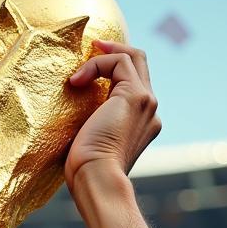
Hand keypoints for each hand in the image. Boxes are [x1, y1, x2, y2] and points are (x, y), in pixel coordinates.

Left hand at [64, 41, 160, 195]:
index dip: (113, 70)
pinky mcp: (135, 95)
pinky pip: (118, 62)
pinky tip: (76, 82)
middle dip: (115, 50)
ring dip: (103, 56)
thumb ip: (94, 124)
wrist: (97, 179)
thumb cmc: (87, 172)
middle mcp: (150, 110)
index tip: (88, 72)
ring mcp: (146, 102)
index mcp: (143, 123)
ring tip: (78, 70)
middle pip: (140, 63)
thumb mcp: (92, 143)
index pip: (135, 83)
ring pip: (132, 57)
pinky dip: (95, 65)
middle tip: (93, 47)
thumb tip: (77, 117)